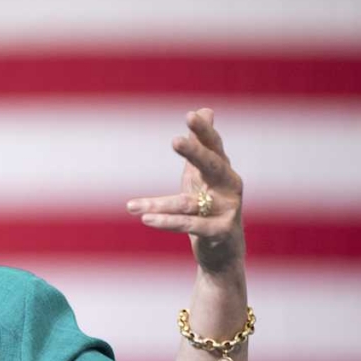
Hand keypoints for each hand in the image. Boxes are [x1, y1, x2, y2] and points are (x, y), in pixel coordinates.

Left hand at [126, 108, 245, 275]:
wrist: (223, 251)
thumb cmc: (208, 205)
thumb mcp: (201, 174)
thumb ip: (200, 144)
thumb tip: (204, 109)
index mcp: (222, 170)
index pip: (214, 146)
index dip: (204, 131)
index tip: (191, 115)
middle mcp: (229, 187)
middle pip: (213, 166)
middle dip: (195, 152)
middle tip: (175, 140)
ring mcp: (227, 210)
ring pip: (189, 203)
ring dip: (159, 204)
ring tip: (130, 206)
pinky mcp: (221, 233)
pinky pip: (190, 226)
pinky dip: (167, 222)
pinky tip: (145, 219)